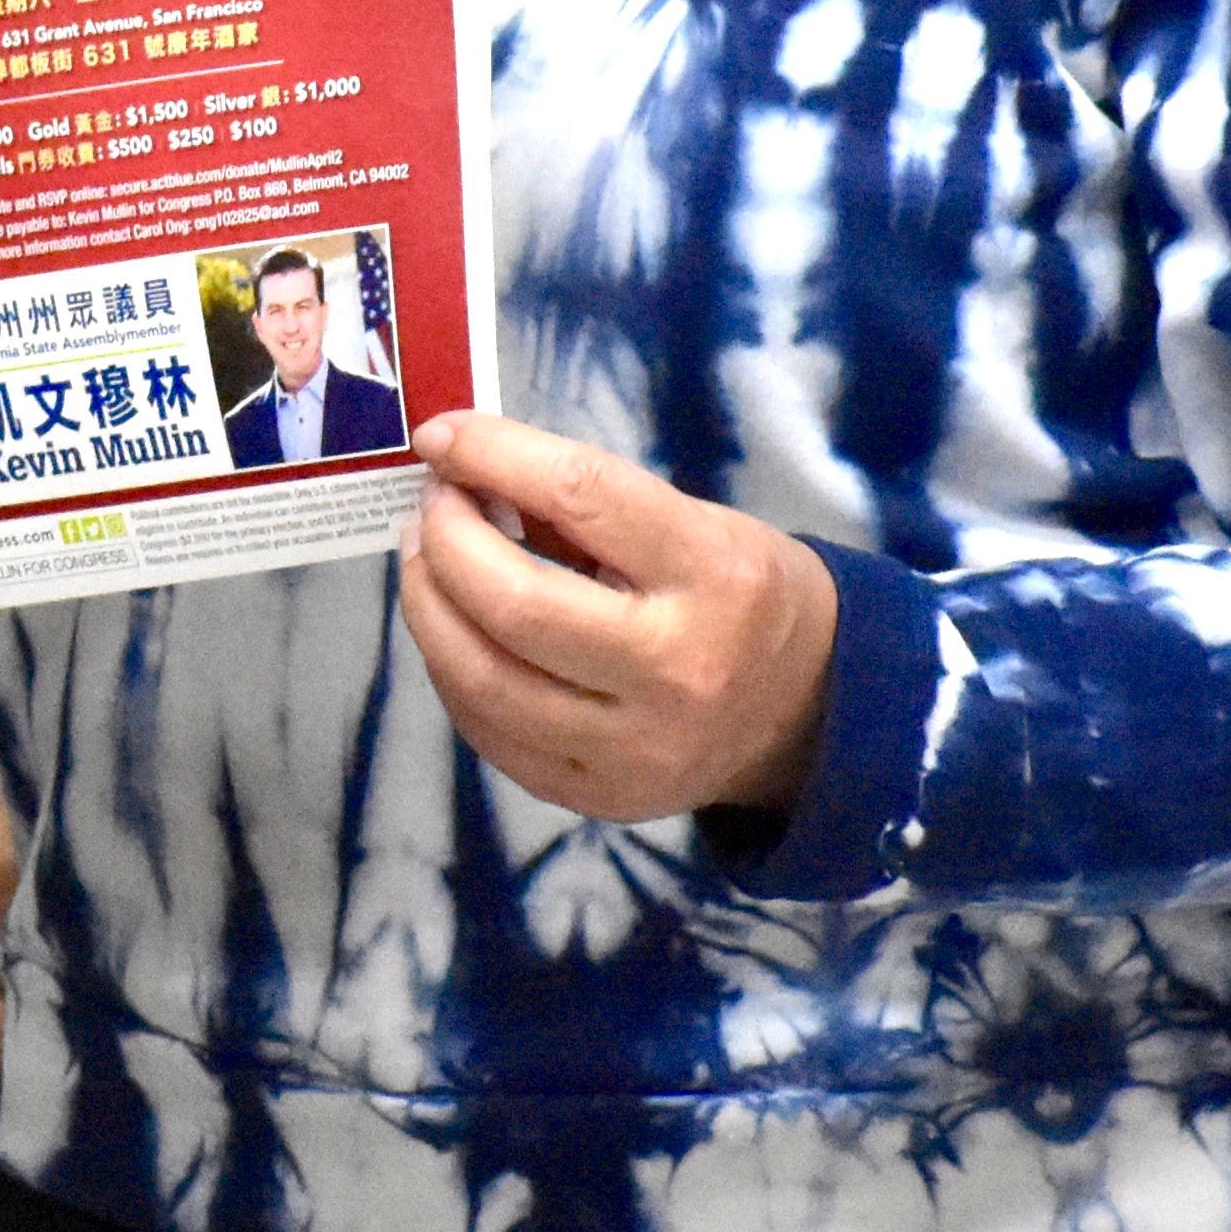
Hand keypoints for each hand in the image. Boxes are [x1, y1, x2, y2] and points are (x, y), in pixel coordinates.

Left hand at [392, 411, 840, 824]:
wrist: (806, 711)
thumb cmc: (737, 593)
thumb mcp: (692, 521)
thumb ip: (583, 500)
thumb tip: (463, 466)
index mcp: (715, 576)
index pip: (583, 496)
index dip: (494, 455)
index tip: (441, 435)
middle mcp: (679, 671)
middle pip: (518, 605)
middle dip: (446, 541)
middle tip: (431, 505)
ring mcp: (638, 749)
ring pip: (485, 680)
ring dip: (429, 607)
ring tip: (424, 560)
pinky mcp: (600, 796)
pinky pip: (488, 733)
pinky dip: (449, 670)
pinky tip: (450, 630)